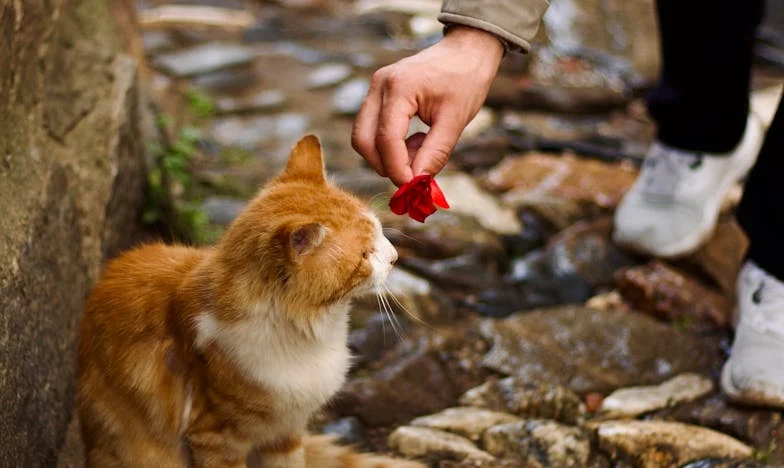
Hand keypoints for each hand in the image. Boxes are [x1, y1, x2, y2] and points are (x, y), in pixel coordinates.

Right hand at [352, 25, 503, 185]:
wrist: (466, 52)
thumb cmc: (465, 81)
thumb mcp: (456, 120)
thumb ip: (435, 153)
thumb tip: (418, 183)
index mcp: (399, 87)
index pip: (386, 139)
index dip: (397, 169)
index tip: (413, 189)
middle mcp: (379, 85)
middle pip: (363, 140)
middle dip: (385, 166)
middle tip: (414, 178)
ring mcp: (375, 88)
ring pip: (363, 137)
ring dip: (387, 157)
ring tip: (420, 152)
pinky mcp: (378, 95)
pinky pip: (372, 129)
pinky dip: (389, 145)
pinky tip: (416, 141)